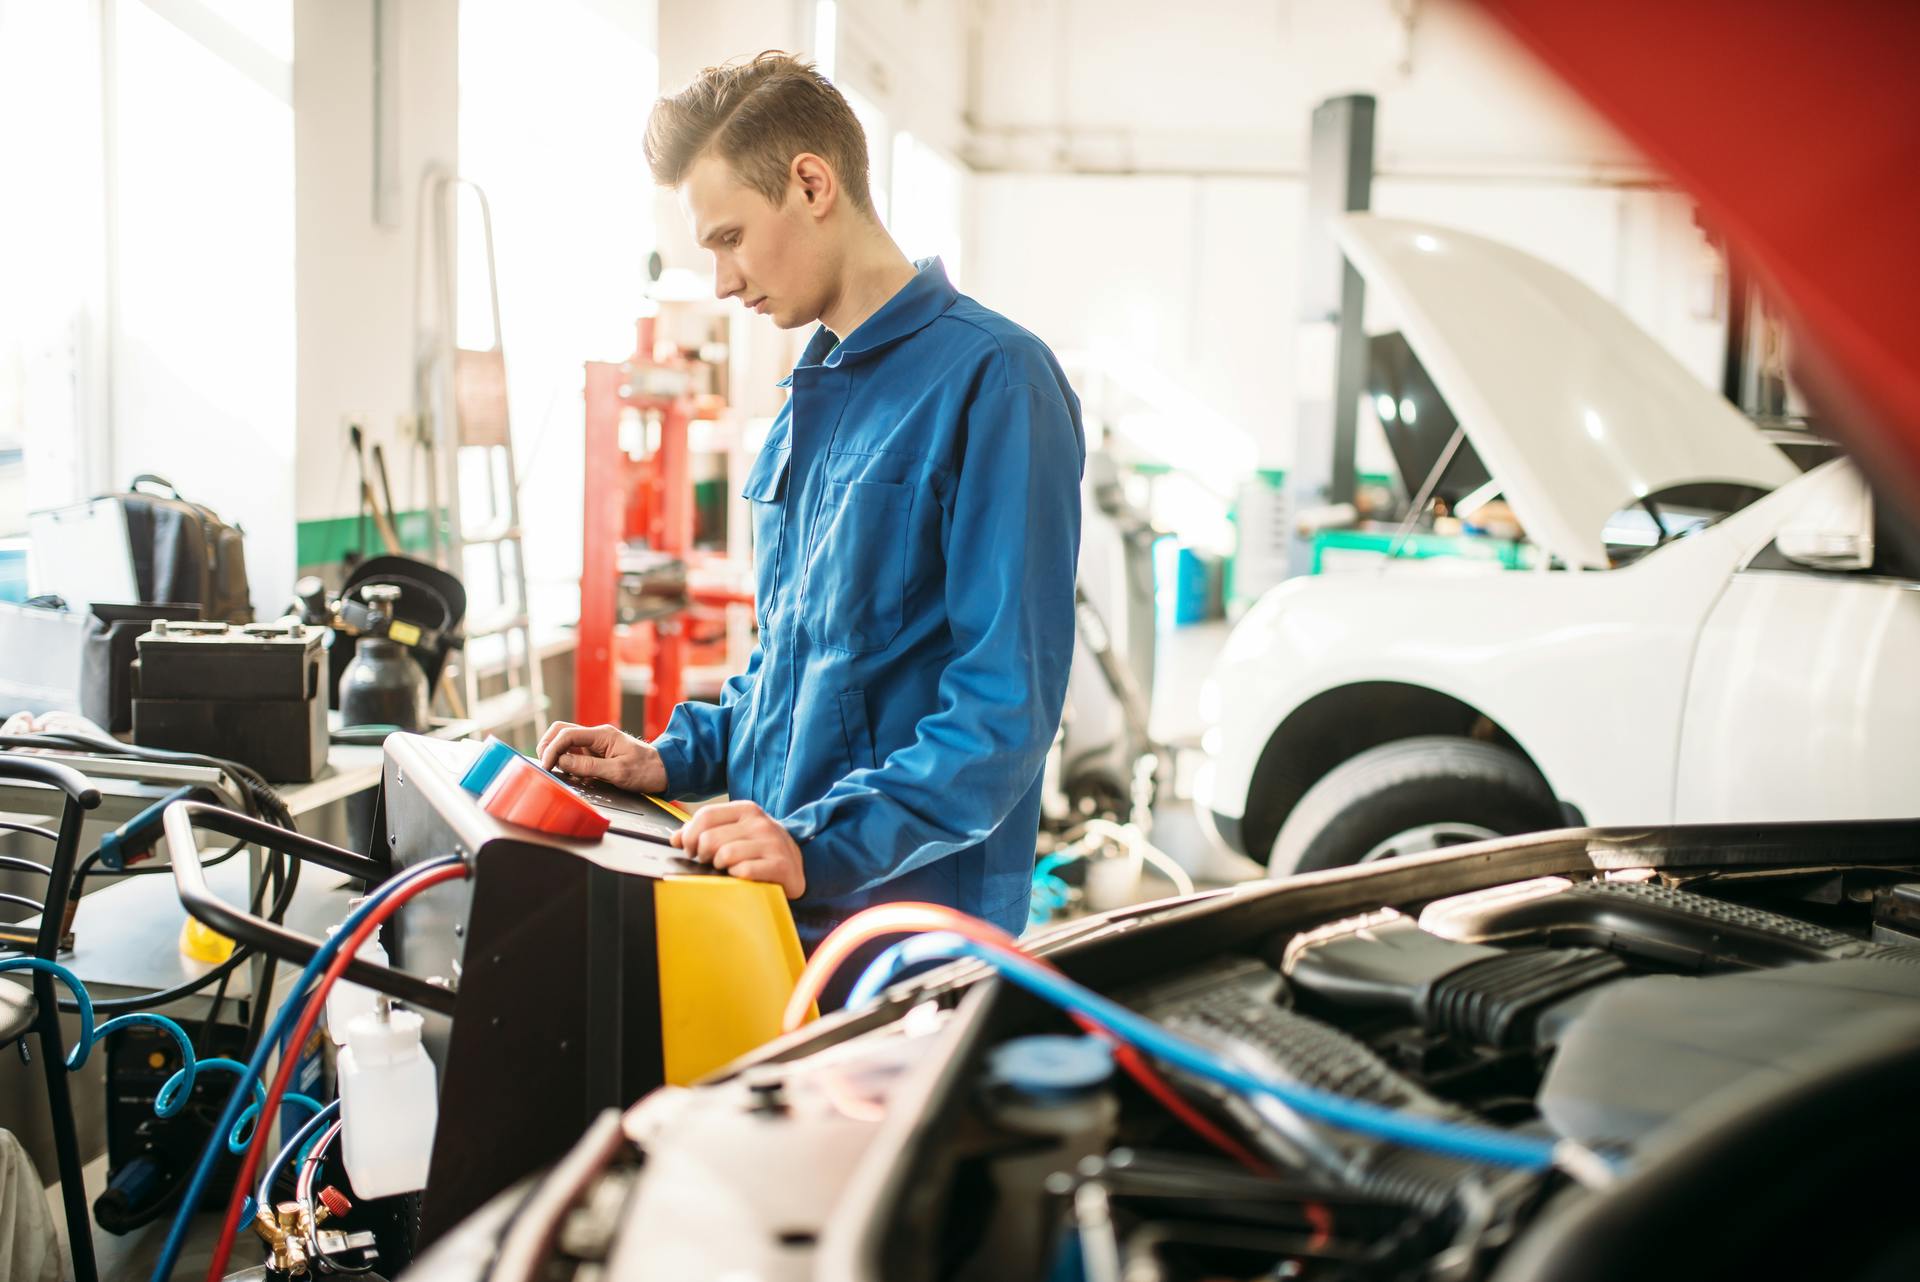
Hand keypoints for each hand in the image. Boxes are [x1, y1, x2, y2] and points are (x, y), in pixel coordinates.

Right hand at [536, 721, 667, 793]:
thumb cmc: (647, 770)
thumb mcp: (617, 772)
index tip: (546, 766)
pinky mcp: (598, 754)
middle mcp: (597, 736)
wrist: (666, 771)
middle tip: (545, 766)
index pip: (567, 734)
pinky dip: (567, 763)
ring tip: (555, 772)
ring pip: (567, 742)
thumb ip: (588, 766)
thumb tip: (562, 762)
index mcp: (602, 735)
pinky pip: (576, 754)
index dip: (552, 749)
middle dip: (548, 746)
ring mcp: (597, 744)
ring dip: (557, 755)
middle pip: (562, 731)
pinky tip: (570, 776)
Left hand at [671, 801, 805, 899]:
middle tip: (711, 862)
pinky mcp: (780, 864)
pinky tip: (743, 877)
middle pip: (710, 838)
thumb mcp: (734, 832)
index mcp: (746, 809)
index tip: (690, 849)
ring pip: (725, 855)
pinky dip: (738, 878)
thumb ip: (704, 831)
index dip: (690, 836)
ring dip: (721, 868)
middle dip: (704, 856)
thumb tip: (675, 838)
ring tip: (728, 869)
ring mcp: (772, 842)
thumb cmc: (759, 850)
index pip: (705, 816)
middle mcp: (760, 822)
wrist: (796, 866)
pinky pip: (744, 872)